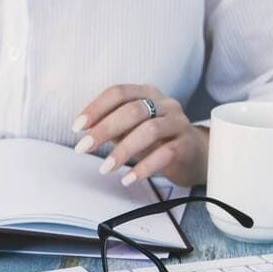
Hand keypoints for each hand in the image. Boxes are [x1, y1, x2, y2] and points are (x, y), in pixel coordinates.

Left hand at [72, 84, 209, 186]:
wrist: (195, 155)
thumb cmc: (156, 140)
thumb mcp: (130, 130)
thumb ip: (111, 127)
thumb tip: (84, 131)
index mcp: (146, 93)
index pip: (118, 93)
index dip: (95, 108)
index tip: (77, 127)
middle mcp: (165, 104)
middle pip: (132, 110)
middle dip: (104, 129)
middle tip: (83, 148)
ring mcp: (178, 123)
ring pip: (149, 130)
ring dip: (122, 150)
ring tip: (105, 168)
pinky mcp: (187, 145)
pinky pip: (165, 154)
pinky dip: (143, 168)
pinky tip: (128, 178)